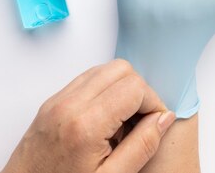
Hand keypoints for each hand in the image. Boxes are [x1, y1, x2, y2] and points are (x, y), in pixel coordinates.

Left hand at [2, 59, 175, 172]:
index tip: (154, 123)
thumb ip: (142, 146)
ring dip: (121, 89)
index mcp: (85, 125)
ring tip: (122, 124)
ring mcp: (56, 101)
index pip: (134, 87)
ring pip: (103, 70)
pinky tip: (105, 122)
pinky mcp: (50, 104)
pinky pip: (86, 80)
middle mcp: (68, 105)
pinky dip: (103, 92)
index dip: (153, 103)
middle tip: (140, 122)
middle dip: (138, 91)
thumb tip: (164, 118)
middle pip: (120, 69)